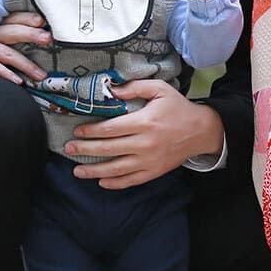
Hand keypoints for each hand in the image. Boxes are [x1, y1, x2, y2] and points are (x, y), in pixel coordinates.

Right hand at [0, 10, 49, 84]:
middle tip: (47, 38)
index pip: (12, 18)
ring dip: (26, 64)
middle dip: (31, 34)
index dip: (27, 18)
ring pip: (6, 53)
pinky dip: (6, 73)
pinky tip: (18, 81)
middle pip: (12, 31)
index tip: (43, 21)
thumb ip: (5, 35)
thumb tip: (35, 38)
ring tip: (40, 75)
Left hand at [66, 79, 221, 187]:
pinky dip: (115, 183)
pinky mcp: (154, 171)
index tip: (77, 130)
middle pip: (108, 149)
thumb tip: (112, 90)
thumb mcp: (160, 89)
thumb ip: (136, 87)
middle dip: (85, 149)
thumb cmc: (178, 108)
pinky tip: (101, 182)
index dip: (91, 130)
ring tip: (77, 170)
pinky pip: (131, 181)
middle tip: (68, 148)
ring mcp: (150, 160)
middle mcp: (145, 143)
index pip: (111, 128)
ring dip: (94, 170)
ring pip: (116, 168)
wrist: (202, 131)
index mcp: (145, 122)